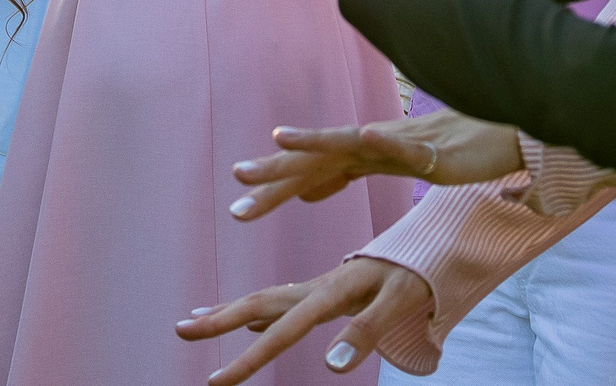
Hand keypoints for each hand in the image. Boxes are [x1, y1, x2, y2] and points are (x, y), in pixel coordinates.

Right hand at [176, 256, 432, 384]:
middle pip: (258, 302)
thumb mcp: (400, 301)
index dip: (246, 358)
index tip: (215, 382)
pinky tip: (247, 320)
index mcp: (330, 292)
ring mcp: (320, 288)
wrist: (436, 244)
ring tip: (196, 320)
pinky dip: (258, 312)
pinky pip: (284, 302)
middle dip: (217, 320)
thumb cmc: (421, 274)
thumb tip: (330, 367)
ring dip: (229, 312)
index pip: (279, 330)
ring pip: (265, 299)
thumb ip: (365, 332)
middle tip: (179, 331)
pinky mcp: (329, 291)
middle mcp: (318, 287)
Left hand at [228, 109, 521, 222]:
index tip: (240, 204)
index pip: (314, 172)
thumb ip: (352, 172)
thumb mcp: (395, 167)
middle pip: (320, 159)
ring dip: (317, 141)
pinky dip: (386, 139)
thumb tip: (307, 188)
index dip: (278, 187)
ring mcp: (405, 143)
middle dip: (279, 171)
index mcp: (366, 155)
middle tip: (237, 180)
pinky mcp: (435, 149)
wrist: (508, 132)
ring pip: (352, 142)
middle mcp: (377, 144)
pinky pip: (409, 144)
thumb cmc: (457, 151)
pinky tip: (366, 135)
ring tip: (279, 140)